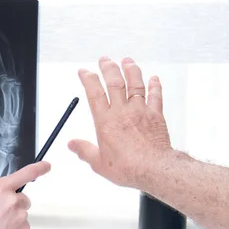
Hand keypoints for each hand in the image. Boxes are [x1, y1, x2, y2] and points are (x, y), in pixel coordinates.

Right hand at [0, 161, 50, 228]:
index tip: (46, 166)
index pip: (25, 173)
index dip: (38, 168)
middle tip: (0, 217)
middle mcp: (13, 200)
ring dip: (14, 221)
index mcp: (0, 189)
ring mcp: (20, 216)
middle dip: (15, 206)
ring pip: (22, 215)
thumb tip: (5, 196)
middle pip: (23, 199)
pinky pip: (23, 228)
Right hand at [68, 57, 172, 188]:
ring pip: (135, 84)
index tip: (84, 71)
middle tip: (104, 59)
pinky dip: (155, 85)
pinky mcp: (156, 116)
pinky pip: (156, 96)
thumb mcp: (98, 163)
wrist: (154, 169)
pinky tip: (154, 78)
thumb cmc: (128, 167)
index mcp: (105, 121)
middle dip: (108, 68)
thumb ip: (85, 151)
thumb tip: (72, 145)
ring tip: (127, 61)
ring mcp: (140, 111)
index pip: (94, 93)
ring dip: (131, 70)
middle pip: (114, 82)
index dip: (88, 79)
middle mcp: (122, 112)